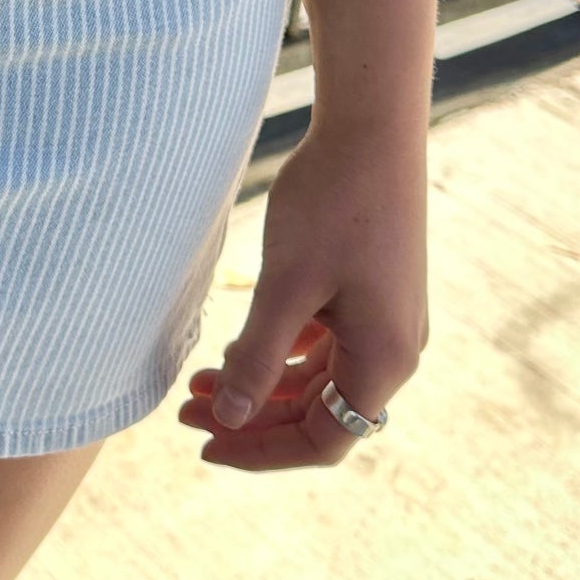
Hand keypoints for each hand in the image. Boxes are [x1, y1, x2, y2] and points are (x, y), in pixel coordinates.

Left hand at [178, 118, 427, 468]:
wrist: (371, 129)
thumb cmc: (332, 202)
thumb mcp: (286, 286)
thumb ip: (258, 356)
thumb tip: (231, 419)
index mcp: (384, 360)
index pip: (322, 439)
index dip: (260, 450)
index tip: (204, 444)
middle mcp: (394, 351)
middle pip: (318, 414)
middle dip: (250, 418)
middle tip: (185, 413)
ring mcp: (385, 323)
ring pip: (316, 380)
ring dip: (259, 385)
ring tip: (198, 383)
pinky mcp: (371, 295)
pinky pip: (323, 346)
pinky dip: (279, 353)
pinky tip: (235, 345)